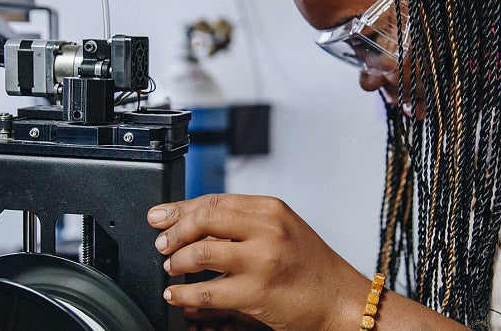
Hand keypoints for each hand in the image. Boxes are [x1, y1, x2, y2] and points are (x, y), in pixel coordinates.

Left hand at [147, 194, 368, 330]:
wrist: (340, 299)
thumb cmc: (311, 266)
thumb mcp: (283, 229)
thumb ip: (245, 221)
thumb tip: (195, 221)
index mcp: (271, 208)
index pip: (214, 200)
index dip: (180, 209)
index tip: (159, 216)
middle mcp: (267, 229)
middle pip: (204, 219)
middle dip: (174, 232)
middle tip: (162, 244)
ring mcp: (262, 260)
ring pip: (201, 253)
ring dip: (176, 261)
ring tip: (170, 267)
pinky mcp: (257, 292)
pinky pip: (207, 291)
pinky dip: (184, 294)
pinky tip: (176, 294)